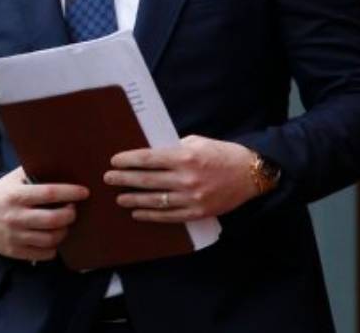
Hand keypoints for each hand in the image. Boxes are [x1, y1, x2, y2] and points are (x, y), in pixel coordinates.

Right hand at [0, 166, 88, 260]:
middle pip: (54, 219)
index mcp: (15, 196)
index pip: (49, 193)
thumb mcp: (11, 180)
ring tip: (63, 223)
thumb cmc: (2, 196)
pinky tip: (51, 237)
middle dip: (70, 214)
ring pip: (51, 239)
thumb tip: (59, 164)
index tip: (84, 192)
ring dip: (64, 231)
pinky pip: (45, 254)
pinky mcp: (16, 251)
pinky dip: (53, 246)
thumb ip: (32, 173)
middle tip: (72, 209)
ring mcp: (15, 236)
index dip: (70, 192)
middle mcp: (15, 217)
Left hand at [104, 134, 257, 221]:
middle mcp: (187, 178)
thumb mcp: (197, 142)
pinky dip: (151, 215)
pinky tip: (137, 212)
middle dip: (124, 179)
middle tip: (108, 178)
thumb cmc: (221, 153)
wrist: (251, 173)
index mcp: (185, 157)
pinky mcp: (198, 212)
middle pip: (147, 180)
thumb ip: (173, 148)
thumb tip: (149, 155)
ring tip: (119, 197)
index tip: (113, 161)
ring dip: (133, 199)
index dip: (128, 160)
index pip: (148, 159)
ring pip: (155, 200)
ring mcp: (192, 198)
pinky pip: (169, 216)